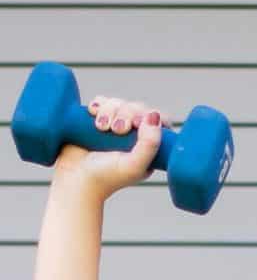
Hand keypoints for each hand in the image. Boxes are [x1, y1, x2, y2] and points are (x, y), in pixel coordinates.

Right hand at [53, 94, 174, 201]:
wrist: (74, 177)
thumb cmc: (105, 177)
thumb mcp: (134, 165)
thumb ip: (149, 145)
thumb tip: (155, 116)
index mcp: (147, 149)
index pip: (159, 121)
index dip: (149, 115)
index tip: (136, 123)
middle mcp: (133, 137)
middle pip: (137, 108)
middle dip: (126, 113)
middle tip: (116, 130)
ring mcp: (115, 127)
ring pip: (119, 103)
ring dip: (110, 110)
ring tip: (101, 127)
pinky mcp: (97, 120)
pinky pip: (102, 102)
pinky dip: (98, 105)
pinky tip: (93, 114)